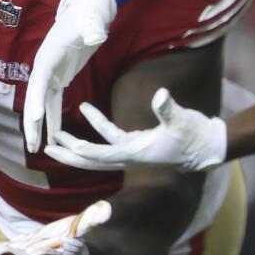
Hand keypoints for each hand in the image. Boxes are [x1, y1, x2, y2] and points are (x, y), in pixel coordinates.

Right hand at [23, 0, 117, 152]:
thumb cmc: (88, 15)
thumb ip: (92, 30)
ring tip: (37, 150)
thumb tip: (96, 36)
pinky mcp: (59, 79)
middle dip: (32, 124)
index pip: (38, 83)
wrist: (87, 10)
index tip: (35, 121)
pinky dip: (53, 120)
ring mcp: (50, 74)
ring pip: (41, 106)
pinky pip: (54, 104)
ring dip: (40, 127)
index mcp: (48, 56)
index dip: (34, 102)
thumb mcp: (91, 21)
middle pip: (34, 100)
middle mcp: (44, 68)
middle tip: (32, 146)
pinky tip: (54, 137)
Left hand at [45, 88, 226, 172]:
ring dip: (76, 143)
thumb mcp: (183, 120)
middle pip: (90, 160)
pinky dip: (97, 125)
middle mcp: (129, 157)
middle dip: (68, 154)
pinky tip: (86, 110)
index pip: (100, 154)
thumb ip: (169, 109)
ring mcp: (132, 152)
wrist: (208, 148)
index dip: (79, 149)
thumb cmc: (195, 136)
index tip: (59, 143)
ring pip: (97, 152)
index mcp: (135, 154)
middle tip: (45, 146)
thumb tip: (161, 94)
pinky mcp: (137, 144)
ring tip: (56, 134)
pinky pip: (110, 137)